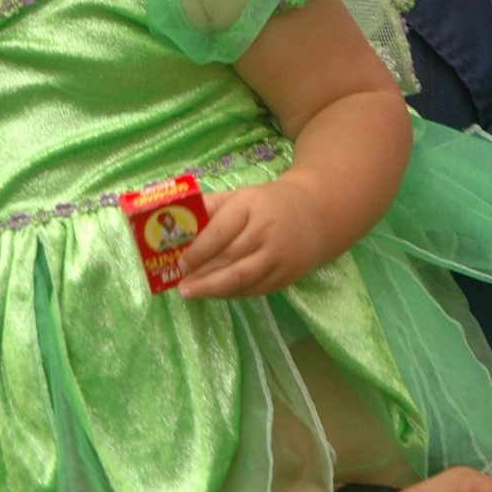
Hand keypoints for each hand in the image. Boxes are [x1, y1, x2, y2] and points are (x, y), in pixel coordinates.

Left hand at [177, 181, 325, 299]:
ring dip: (213, 289)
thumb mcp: (240, 196)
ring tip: (192, 294)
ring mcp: (278, 256)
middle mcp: (266, 231)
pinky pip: (254, 289)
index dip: (198, 251)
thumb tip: (176, 220)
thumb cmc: (268, 205)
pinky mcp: (286, 275)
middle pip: (229, 259)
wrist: (316, 215)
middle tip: (181, 287)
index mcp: (251, 206)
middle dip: (202, 275)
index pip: (220, 232)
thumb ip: (210, 207)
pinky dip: (232, 294)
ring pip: (241, 279)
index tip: (181, 263)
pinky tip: (216, 293)